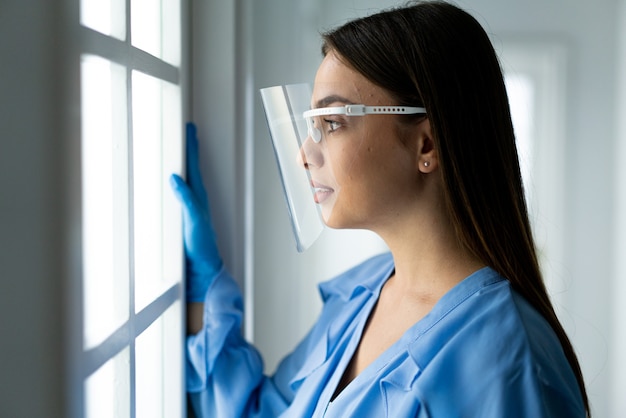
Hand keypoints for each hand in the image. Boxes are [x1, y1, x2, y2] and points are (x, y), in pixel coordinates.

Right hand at [170, 122, 222, 301]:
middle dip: (187, 151)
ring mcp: (187, 208)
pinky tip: (167, 182)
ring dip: (180, 165)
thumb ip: (186, 199)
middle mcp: (194, 199)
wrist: (201, 269)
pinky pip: (175, 195)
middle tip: (184, 133)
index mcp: (199, 197)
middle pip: (189, 169)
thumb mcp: (194, 221)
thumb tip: (176, 178)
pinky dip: (173, 184)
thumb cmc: (202, 247)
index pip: (193, 167)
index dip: (191, 147)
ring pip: (183, 181)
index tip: (189, 129)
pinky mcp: (180, 218)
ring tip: (176, 150)